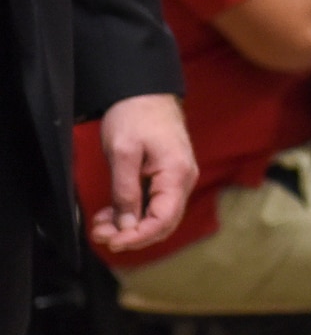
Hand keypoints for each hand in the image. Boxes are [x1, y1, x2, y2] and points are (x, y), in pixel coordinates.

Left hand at [90, 93, 196, 253]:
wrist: (145, 92)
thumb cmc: (135, 115)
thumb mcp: (122, 153)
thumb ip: (125, 192)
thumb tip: (127, 225)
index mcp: (176, 174)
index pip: (163, 219)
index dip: (138, 236)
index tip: (112, 242)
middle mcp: (184, 180)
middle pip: (164, 223)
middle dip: (132, 235)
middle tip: (101, 236)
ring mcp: (179, 179)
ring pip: (159, 216)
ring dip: (131, 226)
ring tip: (101, 226)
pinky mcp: (169, 177)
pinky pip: (156, 204)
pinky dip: (134, 213)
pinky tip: (112, 214)